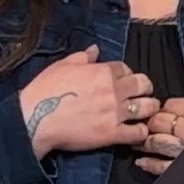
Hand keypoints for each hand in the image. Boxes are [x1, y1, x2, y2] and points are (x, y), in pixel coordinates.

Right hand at [19, 44, 157, 157]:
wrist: (35, 119)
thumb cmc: (44, 90)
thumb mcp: (62, 65)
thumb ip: (82, 57)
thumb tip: (94, 49)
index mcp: (102, 71)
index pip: (125, 68)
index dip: (125, 73)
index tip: (122, 80)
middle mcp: (113, 90)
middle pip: (143, 84)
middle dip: (144, 87)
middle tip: (141, 93)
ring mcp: (114, 112)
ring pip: (147, 106)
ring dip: (149, 107)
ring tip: (145, 111)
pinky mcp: (112, 134)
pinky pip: (138, 132)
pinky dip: (141, 131)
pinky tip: (136, 130)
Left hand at [137, 61, 183, 175]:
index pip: (171, 104)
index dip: (165, 106)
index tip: (163, 109)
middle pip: (159, 121)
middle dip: (151, 120)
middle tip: (145, 121)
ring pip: (156, 141)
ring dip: (144, 140)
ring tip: (137, 139)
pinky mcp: (182, 165)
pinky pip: (162, 165)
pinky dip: (150, 163)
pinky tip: (142, 161)